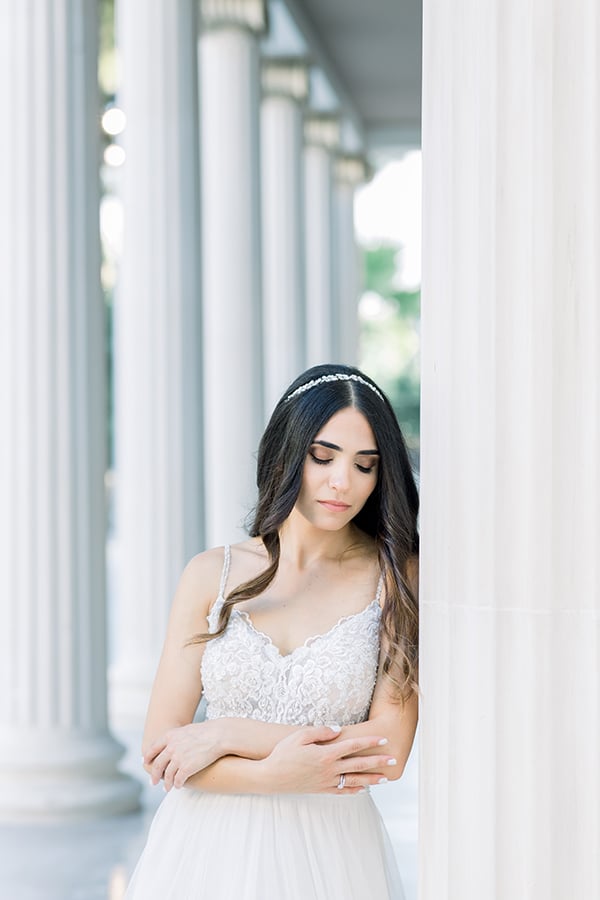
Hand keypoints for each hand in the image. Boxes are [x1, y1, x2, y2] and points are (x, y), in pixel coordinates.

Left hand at [144, 722, 224, 789]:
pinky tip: (178, 786)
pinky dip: (177, 784)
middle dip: (154, 775)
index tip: (146, 763)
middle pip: (157, 765)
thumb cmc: (205, 732)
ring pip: (167, 775)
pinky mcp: (187, 768)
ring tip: (167, 788)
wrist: (218, 735)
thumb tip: (168, 745)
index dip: (148, 758)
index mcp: (169, 736)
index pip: (152, 749)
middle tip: (153, 782)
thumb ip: (174, 738)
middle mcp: (171, 747)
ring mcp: (178, 758)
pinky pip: (178, 780)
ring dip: (166, 783)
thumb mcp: (185, 730)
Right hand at [259, 726, 394, 794]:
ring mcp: (326, 782)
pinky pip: (341, 791)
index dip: (369, 743)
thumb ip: (321, 731)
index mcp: (326, 754)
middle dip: (377, 762)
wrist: (270, 777)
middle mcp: (329, 769)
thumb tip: (339, 730)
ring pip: (354, 781)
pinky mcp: (320, 790)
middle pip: (359, 765)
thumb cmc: (283, 753)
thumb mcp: (300, 736)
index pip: (353, 746)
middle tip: (393, 760)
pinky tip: (363, 790)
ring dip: (371, 779)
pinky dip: (354, 791)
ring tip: (385, 778)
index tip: (383, 740)